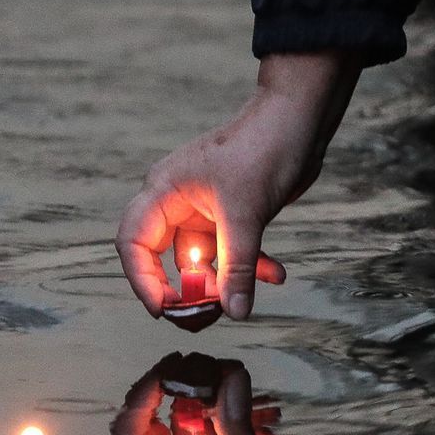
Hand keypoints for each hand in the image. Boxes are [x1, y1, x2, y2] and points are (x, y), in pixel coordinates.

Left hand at [108, 361, 315, 434]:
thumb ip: (236, 421)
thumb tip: (233, 373)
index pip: (130, 433)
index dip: (141, 397)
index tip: (169, 368)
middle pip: (153, 412)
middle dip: (177, 382)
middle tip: (203, 361)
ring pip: (182, 407)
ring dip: (203, 383)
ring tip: (230, 367)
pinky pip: (208, 411)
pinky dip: (222, 395)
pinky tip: (239, 379)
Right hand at [117, 52, 359, 322]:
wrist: (300, 120)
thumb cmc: (263, 149)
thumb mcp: (246, 214)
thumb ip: (238, 267)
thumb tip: (236, 312)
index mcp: (164, 191)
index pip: (134, 243)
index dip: (143, 280)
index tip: (163, 309)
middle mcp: (177, 201)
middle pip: (164, 259)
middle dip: (187, 289)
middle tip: (205, 315)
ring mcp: (204, 208)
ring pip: (202, 261)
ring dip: (224, 282)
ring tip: (248, 296)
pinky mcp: (231, 213)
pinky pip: (229, 251)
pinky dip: (248, 267)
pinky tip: (276, 274)